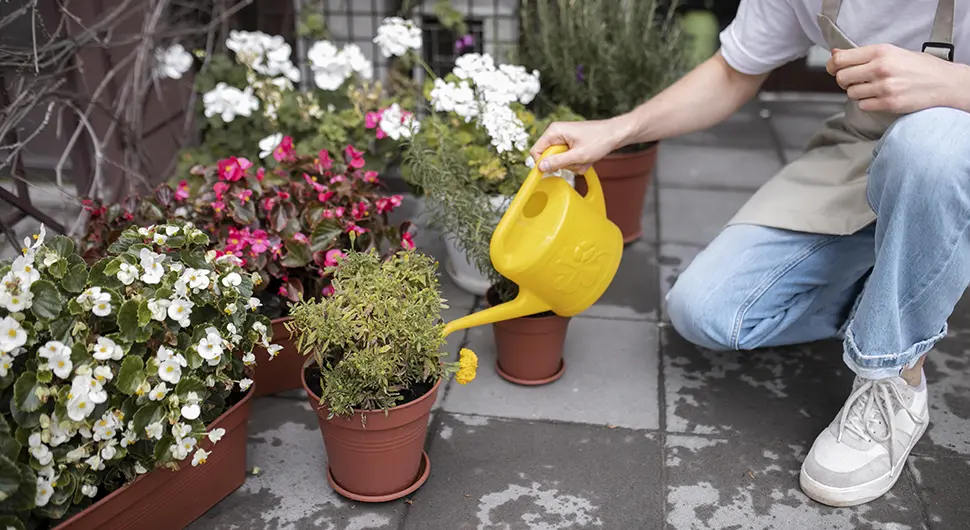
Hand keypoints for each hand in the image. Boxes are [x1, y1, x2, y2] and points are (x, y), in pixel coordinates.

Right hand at [529, 118, 629, 172]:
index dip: (542, 163)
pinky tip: (587, 158)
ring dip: (572, 164)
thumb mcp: (578, 155)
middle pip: (549, 157)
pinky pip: (568, 158)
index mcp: (554, 131)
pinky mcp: (570, 143)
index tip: (553, 172)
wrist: (616, 133)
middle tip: (576, 162)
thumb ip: (558, 162)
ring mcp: (564, 138)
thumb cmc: (600, 140)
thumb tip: (541, 167)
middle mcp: (556, 133)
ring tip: (585, 159)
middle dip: (563, 164)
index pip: (536, 151)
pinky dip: (577, 162)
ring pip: (560, 159)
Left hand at [827, 44, 969, 112]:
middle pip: (841, 78)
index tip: (833, 68)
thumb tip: (835, 53)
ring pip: (851, 93)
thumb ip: (862, 54)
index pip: (840, 59)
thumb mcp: (892, 52)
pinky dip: (867, 103)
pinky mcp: (888, 103)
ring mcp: (884, 87)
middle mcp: (880, 68)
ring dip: (857, 92)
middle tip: (855, 80)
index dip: (832, 65)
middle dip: (844, 80)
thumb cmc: (917, 66)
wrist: (943, 83)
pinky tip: (880, 97)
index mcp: (880, 51)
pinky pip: (863, 105)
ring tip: (873, 88)